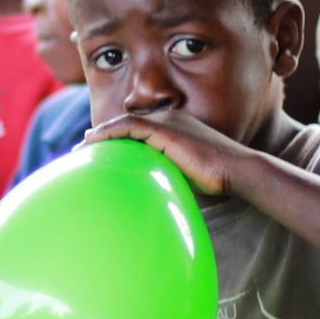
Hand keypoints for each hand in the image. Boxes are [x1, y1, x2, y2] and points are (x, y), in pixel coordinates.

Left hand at [83, 109, 257, 196]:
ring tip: (82, 147)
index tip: (102, 152)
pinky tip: (92, 141)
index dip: (119, 138)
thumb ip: (168, 178)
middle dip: (105, 136)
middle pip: (129, 124)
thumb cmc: (218, 180)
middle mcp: (170, 120)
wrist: (237, 171)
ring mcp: (167, 122)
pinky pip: (128, 126)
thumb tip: (153, 198)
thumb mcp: (188, 177)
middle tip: (84, 150)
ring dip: (101, 134)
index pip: (141, 130)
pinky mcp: (164, 130)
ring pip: (125, 123)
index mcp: (177, 129)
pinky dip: (108, 132)